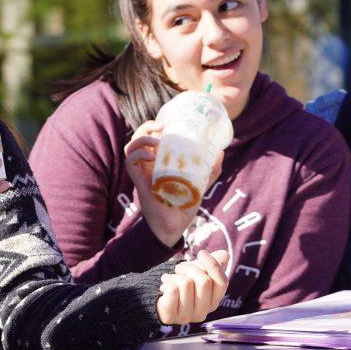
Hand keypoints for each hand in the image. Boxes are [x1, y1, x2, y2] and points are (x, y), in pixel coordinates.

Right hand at [124, 120, 224, 246]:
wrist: (174, 226)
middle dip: (146, 128)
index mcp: (159, 162)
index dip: (154, 127)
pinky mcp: (139, 181)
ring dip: (140, 139)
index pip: (150, 138)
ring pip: (131, 147)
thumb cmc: (183, 206)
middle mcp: (148, 165)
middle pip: (139, 138)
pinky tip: (150, 156)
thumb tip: (220, 152)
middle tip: (161, 127)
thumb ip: (209, 169)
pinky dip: (138, 154)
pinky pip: (130, 163)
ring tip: (155, 141)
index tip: (168, 123)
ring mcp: (142, 173)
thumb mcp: (200, 183)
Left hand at [156, 250, 229, 324]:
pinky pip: (173, 290)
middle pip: (204, 281)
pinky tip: (164, 286)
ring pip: (186, 283)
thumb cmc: (181, 283)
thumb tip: (225, 255)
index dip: (214, 265)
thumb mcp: (197, 271)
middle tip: (179, 268)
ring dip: (174, 275)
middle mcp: (203, 312)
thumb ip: (213, 263)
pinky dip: (166, 282)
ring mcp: (187, 316)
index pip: (222, 282)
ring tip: (169, 278)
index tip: (202, 253)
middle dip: (189, 268)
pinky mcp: (171, 316)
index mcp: (214, 301)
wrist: (157, 297)